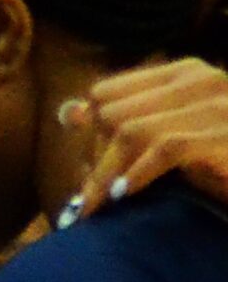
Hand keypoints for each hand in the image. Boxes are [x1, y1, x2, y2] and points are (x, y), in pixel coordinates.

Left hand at [66, 59, 227, 215]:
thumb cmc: (222, 162)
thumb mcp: (169, 140)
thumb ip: (123, 125)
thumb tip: (69, 112)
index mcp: (185, 73)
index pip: (106, 93)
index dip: (90, 132)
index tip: (83, 166)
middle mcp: (202, 79)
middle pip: (113, 113)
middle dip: (96, 158)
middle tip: (89, 199)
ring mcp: (218, 105)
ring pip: (131, 131)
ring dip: (105, 175)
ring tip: (94, 207)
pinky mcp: (223, 135)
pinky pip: (164, 148)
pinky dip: (138, 174)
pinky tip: (125, 196)